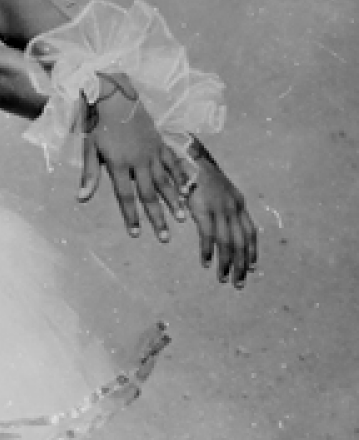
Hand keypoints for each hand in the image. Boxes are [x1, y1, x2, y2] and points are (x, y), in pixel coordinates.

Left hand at [78, 74, 188, 241]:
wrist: (115, 95)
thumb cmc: (98, 123)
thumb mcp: (89, 148)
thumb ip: (89, 175)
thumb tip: (82, 198)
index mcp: (119, 164)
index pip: (126, 196)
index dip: (131, 216)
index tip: (136, 234)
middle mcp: (139, 160)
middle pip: (149, 194)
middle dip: (157, 217)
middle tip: (165, 238)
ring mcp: (152, 152)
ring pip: (165, 181)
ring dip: (173, 201)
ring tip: (182, 218)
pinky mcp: (160, 143)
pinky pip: (173, 163)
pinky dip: (181, 177)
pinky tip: (188, 190)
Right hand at [183, 138, 257, 287]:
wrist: (188, 156)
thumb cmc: (199, 173)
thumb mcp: (218, 189)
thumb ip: (223, 205)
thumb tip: (226, 222)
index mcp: (238, 203)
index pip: (251, 233)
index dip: (252, 252)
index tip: (252, 268)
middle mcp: (233, 207)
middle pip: (242, 243)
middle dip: (242, 265)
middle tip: (239, 283)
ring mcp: (219, 209)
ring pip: (228, 243)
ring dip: (227, 263)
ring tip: (223, 279)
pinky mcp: (203, 209)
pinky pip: (208, 236)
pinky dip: (208, 251)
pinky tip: (206, 262)